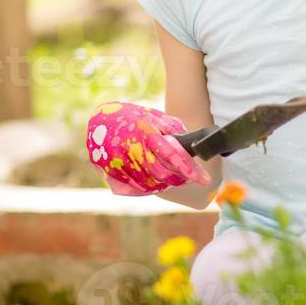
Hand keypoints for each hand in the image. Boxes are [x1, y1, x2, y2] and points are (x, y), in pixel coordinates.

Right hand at [86, 101, 210, 194]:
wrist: (100, 119)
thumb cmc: (132, 117)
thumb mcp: (153, 117)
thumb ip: (171, 129)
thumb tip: (190, 142)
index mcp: (146, 132)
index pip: (172, 155)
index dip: (189, 170)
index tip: (205, 180)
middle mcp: (132, 147)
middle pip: (162, 174)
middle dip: (178, 180)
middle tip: (189, 180)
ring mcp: (120, 161)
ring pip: (149, 183)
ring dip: (165, 184)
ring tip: (173, 178)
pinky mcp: (111, 171)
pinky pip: (135, 187)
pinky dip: (149, 187)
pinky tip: (155, 181)